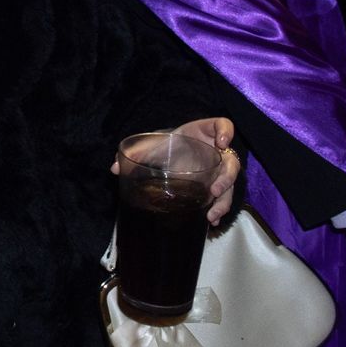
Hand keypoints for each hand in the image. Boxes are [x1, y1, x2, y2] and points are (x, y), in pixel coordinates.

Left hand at [111, 118, 238, 225]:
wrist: (174, 153)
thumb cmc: (169, 144)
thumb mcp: (155, 145)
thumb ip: (138, 151)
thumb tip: (113, 167)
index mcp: (205, 133)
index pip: (223, 125)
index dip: (226, 131)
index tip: (221, 142)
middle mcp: (218, 152)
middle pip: (232, 162)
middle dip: (226, 177)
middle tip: (215, 189)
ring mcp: (219, 170)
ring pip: (230, 185)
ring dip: (224, 200)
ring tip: (212, 214)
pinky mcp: (216, 184)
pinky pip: (223, 197)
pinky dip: (218, 209)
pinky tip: (210, 221)